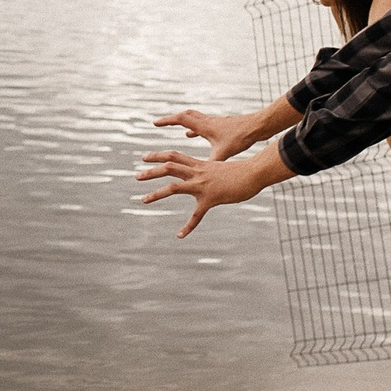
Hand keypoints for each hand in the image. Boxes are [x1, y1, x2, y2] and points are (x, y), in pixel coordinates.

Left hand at [135, 144, 291, 235]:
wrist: (254, 173)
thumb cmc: (242, 171)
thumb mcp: (222, 168)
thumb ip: (212, 171)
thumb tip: (210, 172)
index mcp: (200, 165)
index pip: (174, 156)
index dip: (158, 155)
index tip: (145, 157)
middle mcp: (198, 173)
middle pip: (169, 167)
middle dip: (151, 171)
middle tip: (136, 175)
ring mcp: (202, 185)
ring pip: (174, 187)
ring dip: (157, 193)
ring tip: (143, 200)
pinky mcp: (210, 198)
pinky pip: (196, 215)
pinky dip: (188, 226)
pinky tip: (180, 235)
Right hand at [152, 107, 268, 159]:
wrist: (257, 126)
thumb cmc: (240, 138)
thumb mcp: (223, 153)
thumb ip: (211, 163)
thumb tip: (201, 177)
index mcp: (204, 127)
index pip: (181, 120)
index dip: (167, 121)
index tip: (154, 123)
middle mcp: (208, 122)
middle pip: (186, 116)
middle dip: (172, 120)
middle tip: (161, 123)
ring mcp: (216, 122)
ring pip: (196, 118)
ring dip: (186, 122)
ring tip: (180, 130)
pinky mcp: (223, 125)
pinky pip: (205, 124)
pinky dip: (198, 128)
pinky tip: (198, 134)